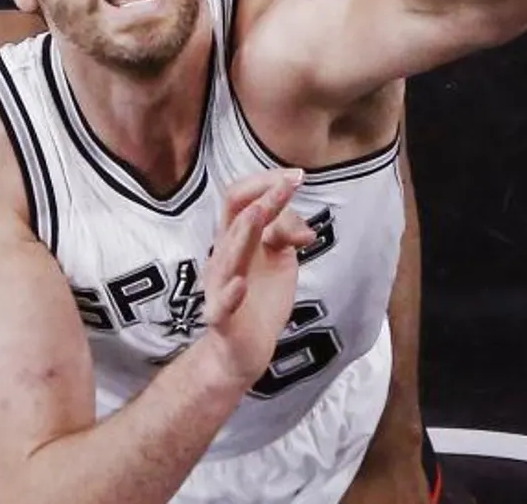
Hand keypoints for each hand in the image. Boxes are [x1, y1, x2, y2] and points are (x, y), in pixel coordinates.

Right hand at [201, 169, 315, 388]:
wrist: (245, 349)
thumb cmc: (260, 298)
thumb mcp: (280, 259)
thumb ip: (286, 233)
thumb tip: (305, 229)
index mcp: (236, 238)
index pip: (240, 198)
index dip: (265, 183)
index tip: (296, 176)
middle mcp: (224, 257)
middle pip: (234, 217)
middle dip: (263, 197)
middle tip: (290, 183)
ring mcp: (221, 286)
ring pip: (226, 256)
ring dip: (243, 234)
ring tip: (259, 214)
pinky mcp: (222, 318)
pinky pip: (221, 305)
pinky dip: (230, 294)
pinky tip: (241, 284)